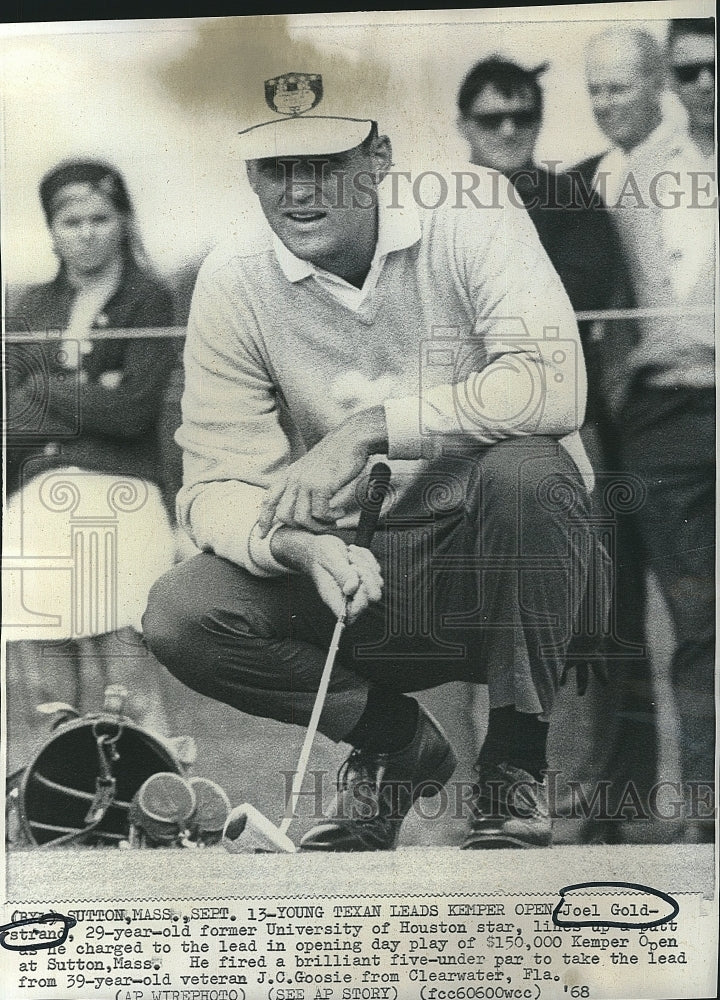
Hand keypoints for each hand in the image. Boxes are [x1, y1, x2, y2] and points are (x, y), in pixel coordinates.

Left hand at [258, 407, 387, 536]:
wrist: (351, 439)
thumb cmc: (337, 454)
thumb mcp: (312, 468)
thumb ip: (303, 484)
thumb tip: (302, 506)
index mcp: (289, 474)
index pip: (269, 500)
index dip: (264, 519)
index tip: (262, 534)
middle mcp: (294, 478)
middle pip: (284, 515)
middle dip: (300, 527)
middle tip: (318, 526)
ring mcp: (305, 482)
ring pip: (301, 518)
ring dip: (318, 526)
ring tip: (331, 521)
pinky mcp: (320, 486)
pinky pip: (320, 514)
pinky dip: (331, 518)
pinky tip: (339, 512)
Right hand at [271, 529, 382, 621]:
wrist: (318, 546)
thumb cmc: (319, 553)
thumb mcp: (330, 560)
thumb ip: (342, 574)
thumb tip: (352, 589)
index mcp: (335, 597)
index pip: (354, 613)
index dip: (362, 598)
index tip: (357, 579)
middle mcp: (348, 596)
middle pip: (373, 596)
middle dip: (367, 575)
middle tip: (352, 563)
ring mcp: (358, 588)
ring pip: (378, 581)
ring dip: (366, 563)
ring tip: (349, 554)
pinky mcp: (365, 578)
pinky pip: (377, 570)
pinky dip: (367, 558)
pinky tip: (353, 552)